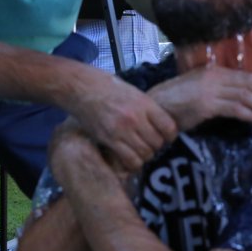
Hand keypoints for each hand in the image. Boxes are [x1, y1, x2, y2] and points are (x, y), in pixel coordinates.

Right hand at [63, 72, 179, 171]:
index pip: (169, 127)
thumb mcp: (134, 93)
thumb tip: (160, 125)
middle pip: (158, 143)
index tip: (166, 137)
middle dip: (156, 146)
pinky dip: (133, 163)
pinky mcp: (109, 140)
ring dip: (144, 155)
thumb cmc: (107, 87)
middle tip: (150, 144)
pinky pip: (130, 160)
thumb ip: (147, 109)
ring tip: (139, 151)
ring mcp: (122, 130)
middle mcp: (136, 118)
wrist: (81, 88)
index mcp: (145, 104)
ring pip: (146, 154)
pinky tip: (129, 157)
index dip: (170, 136)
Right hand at [147, 66, 251, 131]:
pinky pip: (234, 109)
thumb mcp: (197, 91)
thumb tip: (241, 100)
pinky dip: (250, 114)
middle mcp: (214, 77)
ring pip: (246, 96)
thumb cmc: (173, 103)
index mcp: (213, 72)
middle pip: (250, 84)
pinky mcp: (206, 104)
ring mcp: (210, 90)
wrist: (152, 108)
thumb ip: (218, 92)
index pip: (246, 77)